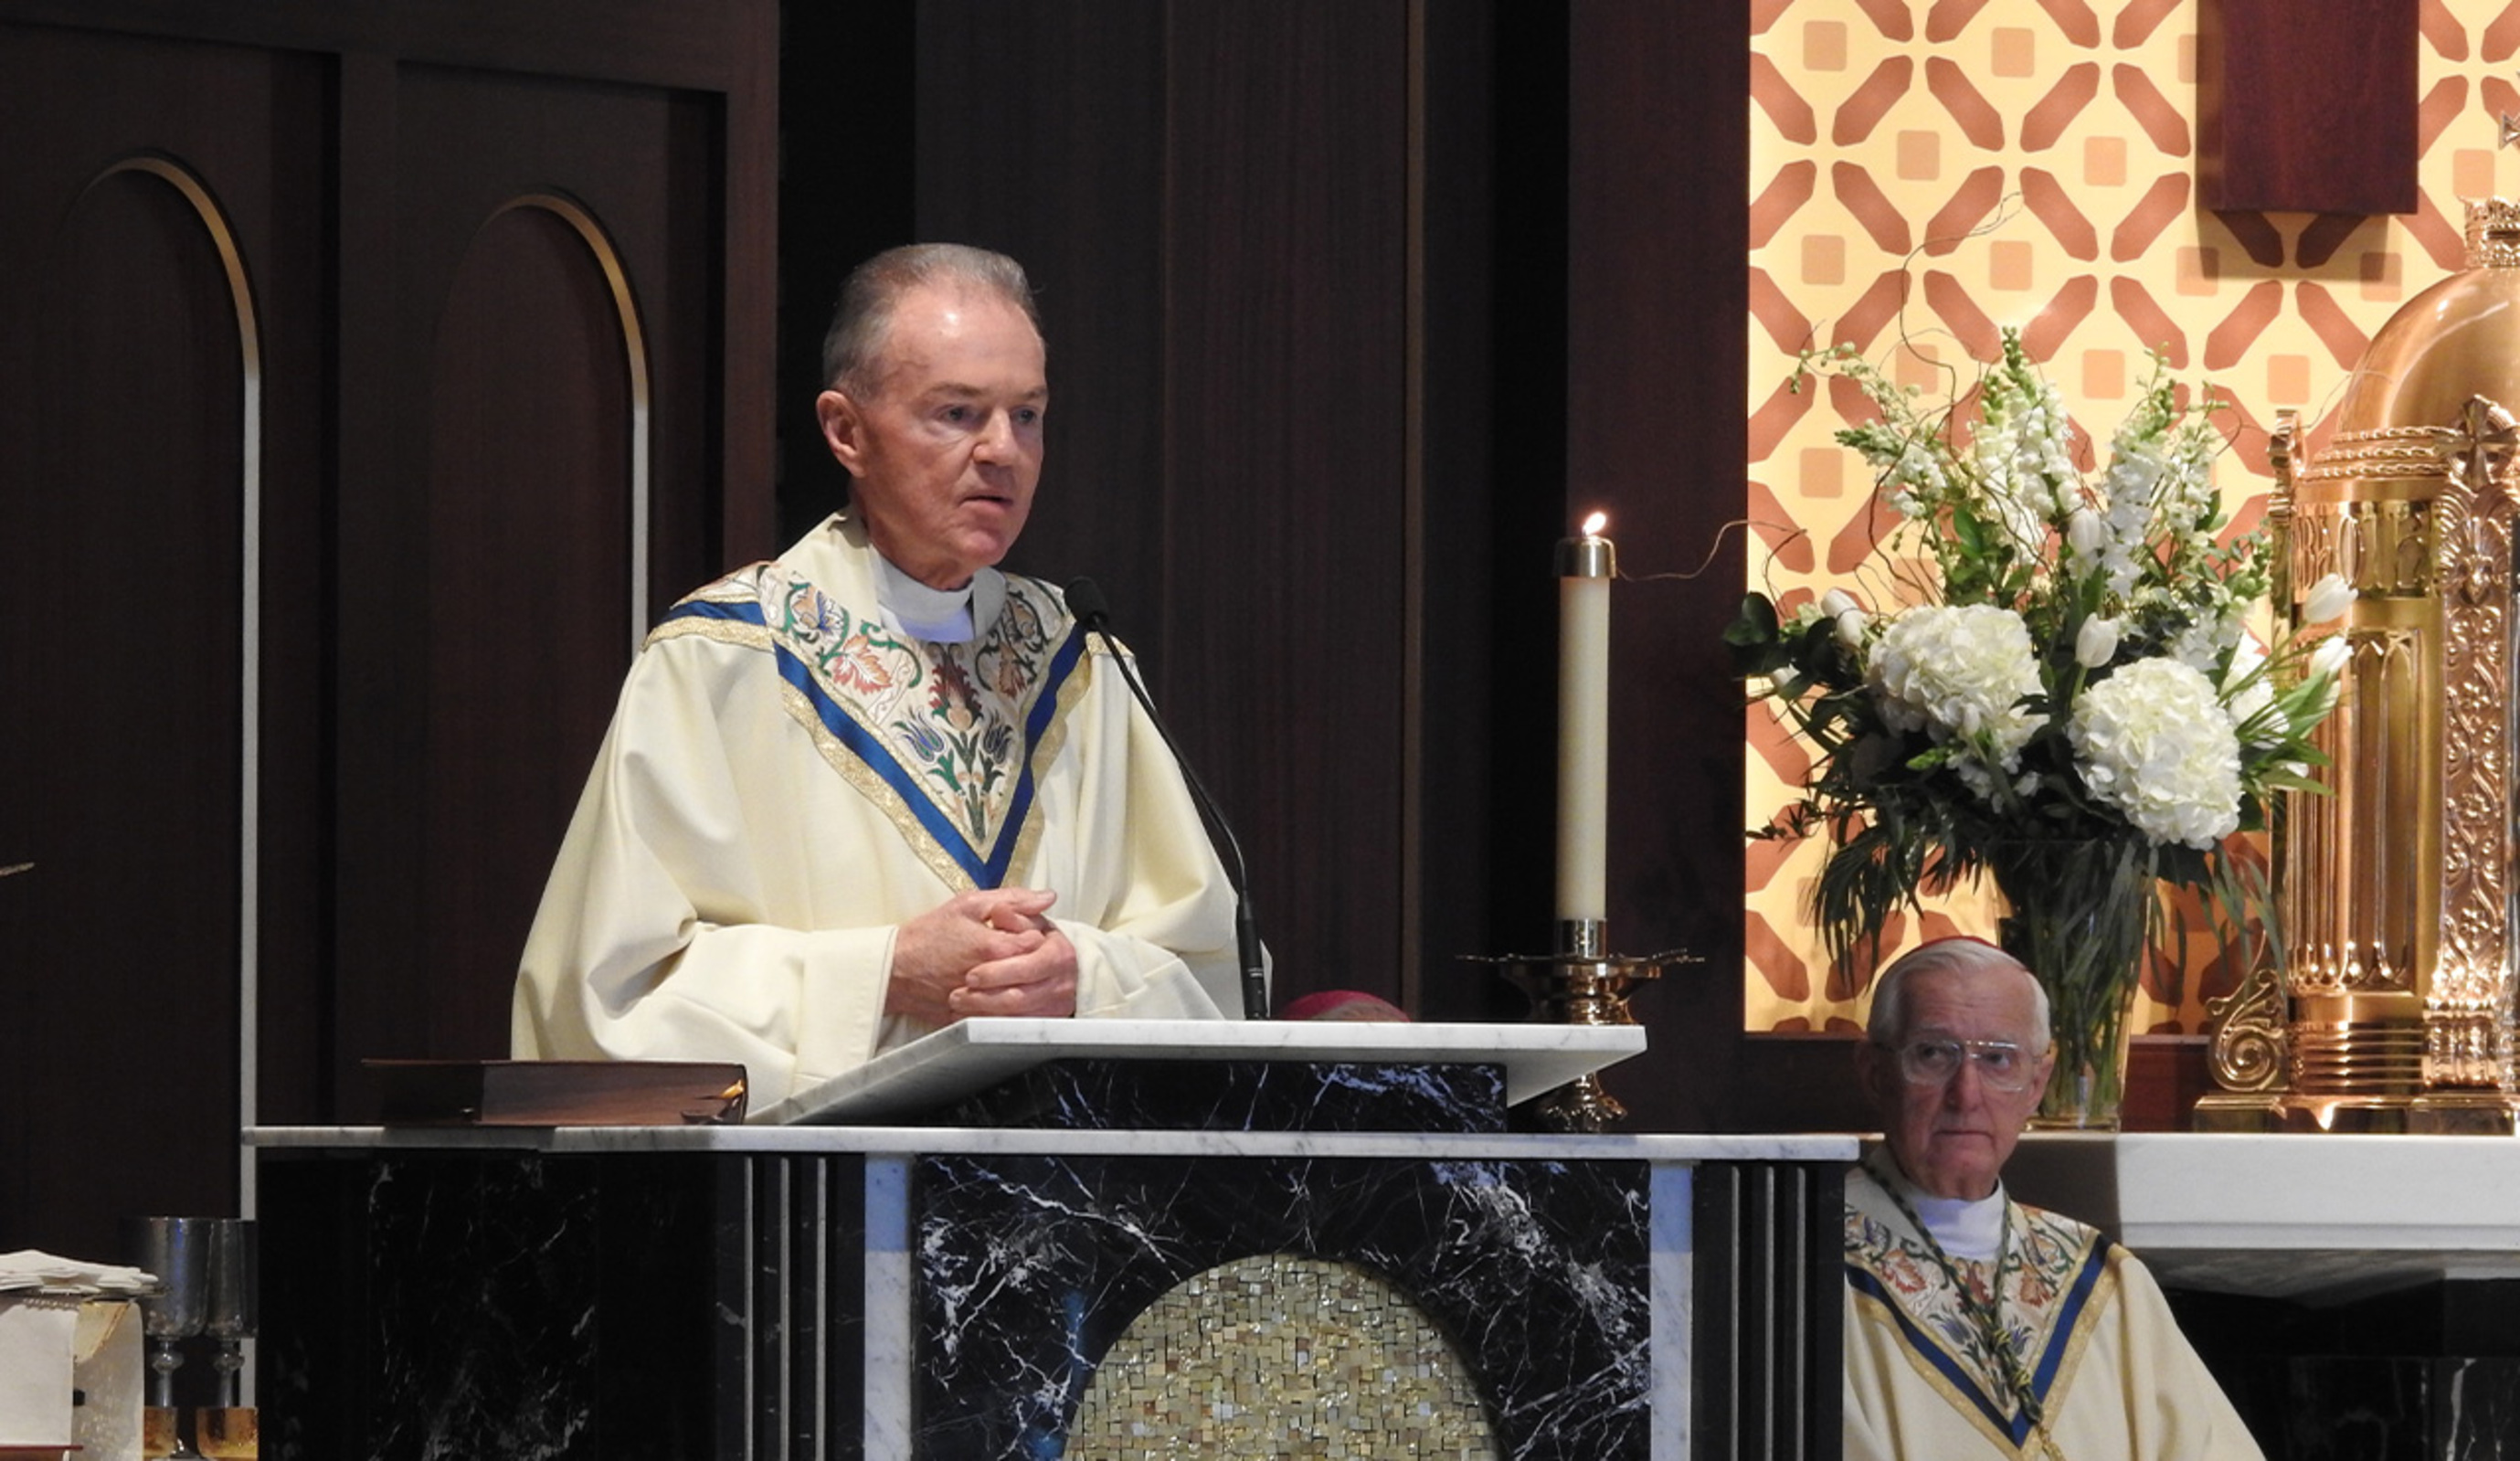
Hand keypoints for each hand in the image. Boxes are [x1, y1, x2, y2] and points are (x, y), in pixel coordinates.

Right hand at [886, 888, 1076, 1022]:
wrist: (894, 969)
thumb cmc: (928, 934)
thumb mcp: (968, 904)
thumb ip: (1012, 899)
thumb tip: (1048, 897)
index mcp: (993, 947)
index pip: (1039, 943)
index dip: (1035, 934)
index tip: (1023, 931)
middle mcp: (991, 979)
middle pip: (1036, 973)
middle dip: (1034, 961)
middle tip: (1019, 953)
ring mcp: (982, 1003)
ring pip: (1024, 1001)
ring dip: (1024, 986)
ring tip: (1011, 973)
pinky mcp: (972, 1020)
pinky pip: (1003, 1020)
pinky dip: (1009, 1009)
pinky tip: (1002, 994)